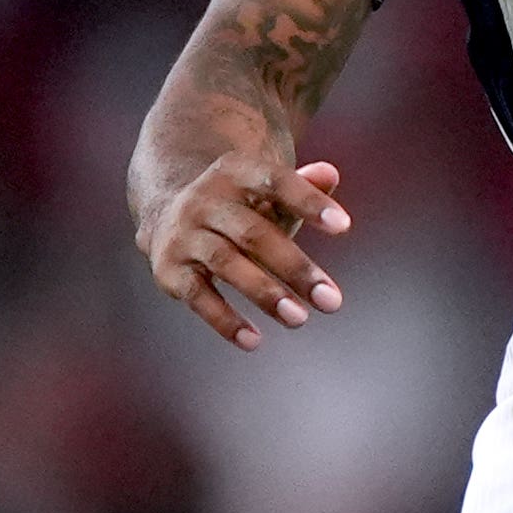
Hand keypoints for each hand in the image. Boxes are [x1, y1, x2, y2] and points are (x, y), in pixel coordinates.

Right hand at [136, 153, 350, 349]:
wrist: (168, 214)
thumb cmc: (241, 207)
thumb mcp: (269, 192)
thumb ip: (303, 185)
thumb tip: (329, 174)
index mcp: (235, 172)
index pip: (276, 182)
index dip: (310, 202)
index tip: (344, 227)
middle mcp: (204, 200)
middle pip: (254, 233)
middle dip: (295, 268)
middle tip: (331, 300)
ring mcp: (184, 234)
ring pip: (226, 263)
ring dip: (265, 294)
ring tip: (300, 319)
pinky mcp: (169, 269)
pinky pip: (197, 296)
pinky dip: (224, 320)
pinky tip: (254, 341)